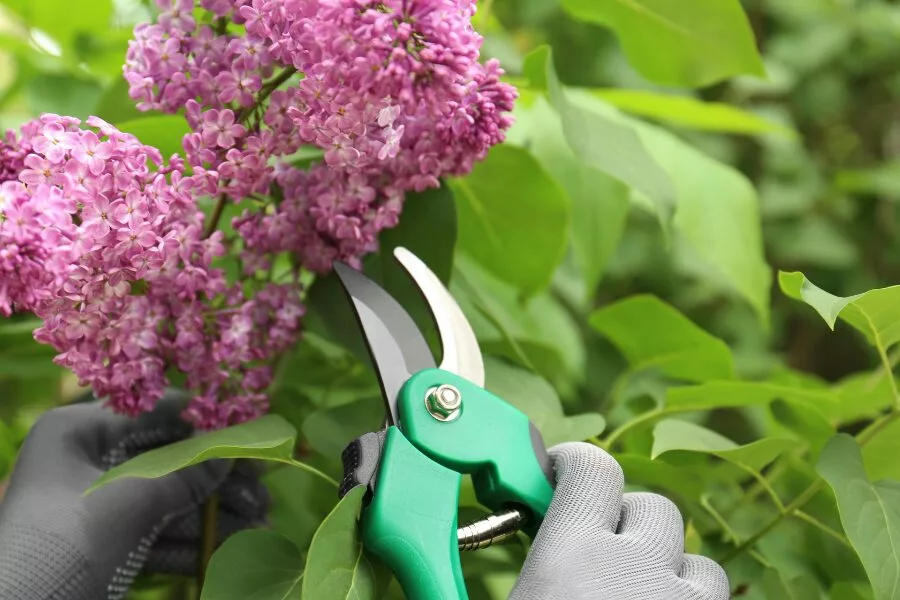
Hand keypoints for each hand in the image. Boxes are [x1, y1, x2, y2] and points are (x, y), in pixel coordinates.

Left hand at [0, 393, 268, 599]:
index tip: (251, 432)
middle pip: (168, 459)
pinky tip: (231, 548)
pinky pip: (158, 532)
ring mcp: (97, 505)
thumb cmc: (66, 542)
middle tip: (264, 488)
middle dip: (218, 479)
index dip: (206, 423)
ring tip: (261, 524)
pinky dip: (194, 541)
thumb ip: (187, 475)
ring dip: (215, 514)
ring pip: (168, 500)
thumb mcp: (132, 502)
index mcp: (79, 432)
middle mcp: (87, 461)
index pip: (154, 412)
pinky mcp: (106, 544)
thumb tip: (230, 454)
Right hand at [511, 443, 729, 599]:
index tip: (559, 475)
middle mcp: (638, 568)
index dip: (574, 464)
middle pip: (652, 507)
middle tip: (599, 558)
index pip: (592, 467)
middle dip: (627, 523)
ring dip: (670, 570)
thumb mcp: (514, 598)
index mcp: (573, 556)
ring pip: (698, 562)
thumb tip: (532, 540)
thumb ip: (531, 561)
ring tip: (639, 594)